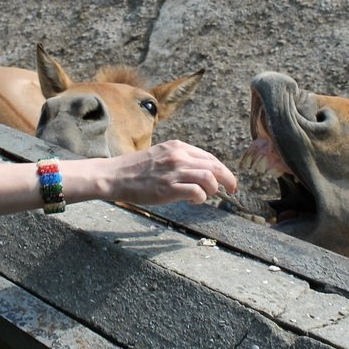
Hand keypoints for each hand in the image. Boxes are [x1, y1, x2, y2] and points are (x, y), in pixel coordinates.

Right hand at [103, 140, 237, 206]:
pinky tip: (193, 201)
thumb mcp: (161, 155)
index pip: (209, 157)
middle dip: (228, 179)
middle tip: (232, 189)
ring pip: (209, 179)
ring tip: (205, 196)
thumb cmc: (136, 169)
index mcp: (178, 147)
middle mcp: (178, 156)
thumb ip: (180, 160)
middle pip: (214, 166)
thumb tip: (201, 173)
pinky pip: (197, 193)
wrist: (116, 175)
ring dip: (212, 190)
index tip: (228, 180)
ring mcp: (174, 172)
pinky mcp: (169, 188)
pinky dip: (200, 198)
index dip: (222, 169)